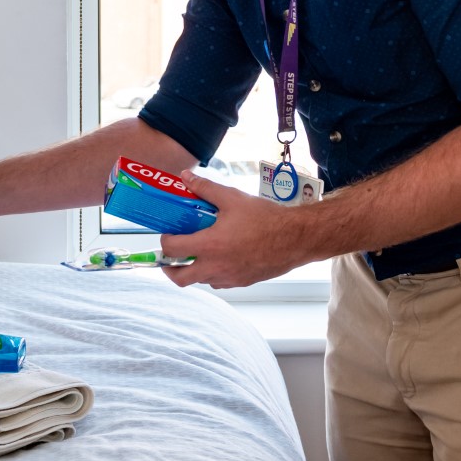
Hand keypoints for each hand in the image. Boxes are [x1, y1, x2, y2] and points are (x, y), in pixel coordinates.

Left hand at [158, 170, 313, 288]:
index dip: (166, 241)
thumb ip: (205, 188)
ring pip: (201, 280)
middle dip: (170, 269)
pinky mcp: (242, 282)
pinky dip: (213, 273)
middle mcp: (216, 267)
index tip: (169, 234)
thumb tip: (186, 177)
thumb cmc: (265, 218)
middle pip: (180, 279)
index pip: (173, 249)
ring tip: (198, 252)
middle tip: (171, 257)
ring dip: (194, 270)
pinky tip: (221, 257)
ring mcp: (229, 278)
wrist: (295, 238)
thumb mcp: (232, 198)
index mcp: (210, 246)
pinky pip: (219, 282)